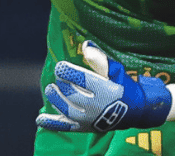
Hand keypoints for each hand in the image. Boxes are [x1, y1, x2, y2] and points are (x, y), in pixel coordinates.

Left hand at [35, 41, 174, 132]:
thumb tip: (85, 46)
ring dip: (55, 99)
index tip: (60, 66)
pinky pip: (65, 127)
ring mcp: (89, 119)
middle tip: (58, 78)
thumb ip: (100, 59)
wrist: (135, 111)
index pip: (81, 79)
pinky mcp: (84, 128)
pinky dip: (51, 123)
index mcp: (104, 90)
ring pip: (66, 110)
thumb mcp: (116, 70)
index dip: (67, 71)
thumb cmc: (123, 86)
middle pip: (71, 94)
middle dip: (62, 84)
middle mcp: (96, 106)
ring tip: (50, 90)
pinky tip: (39, 118)